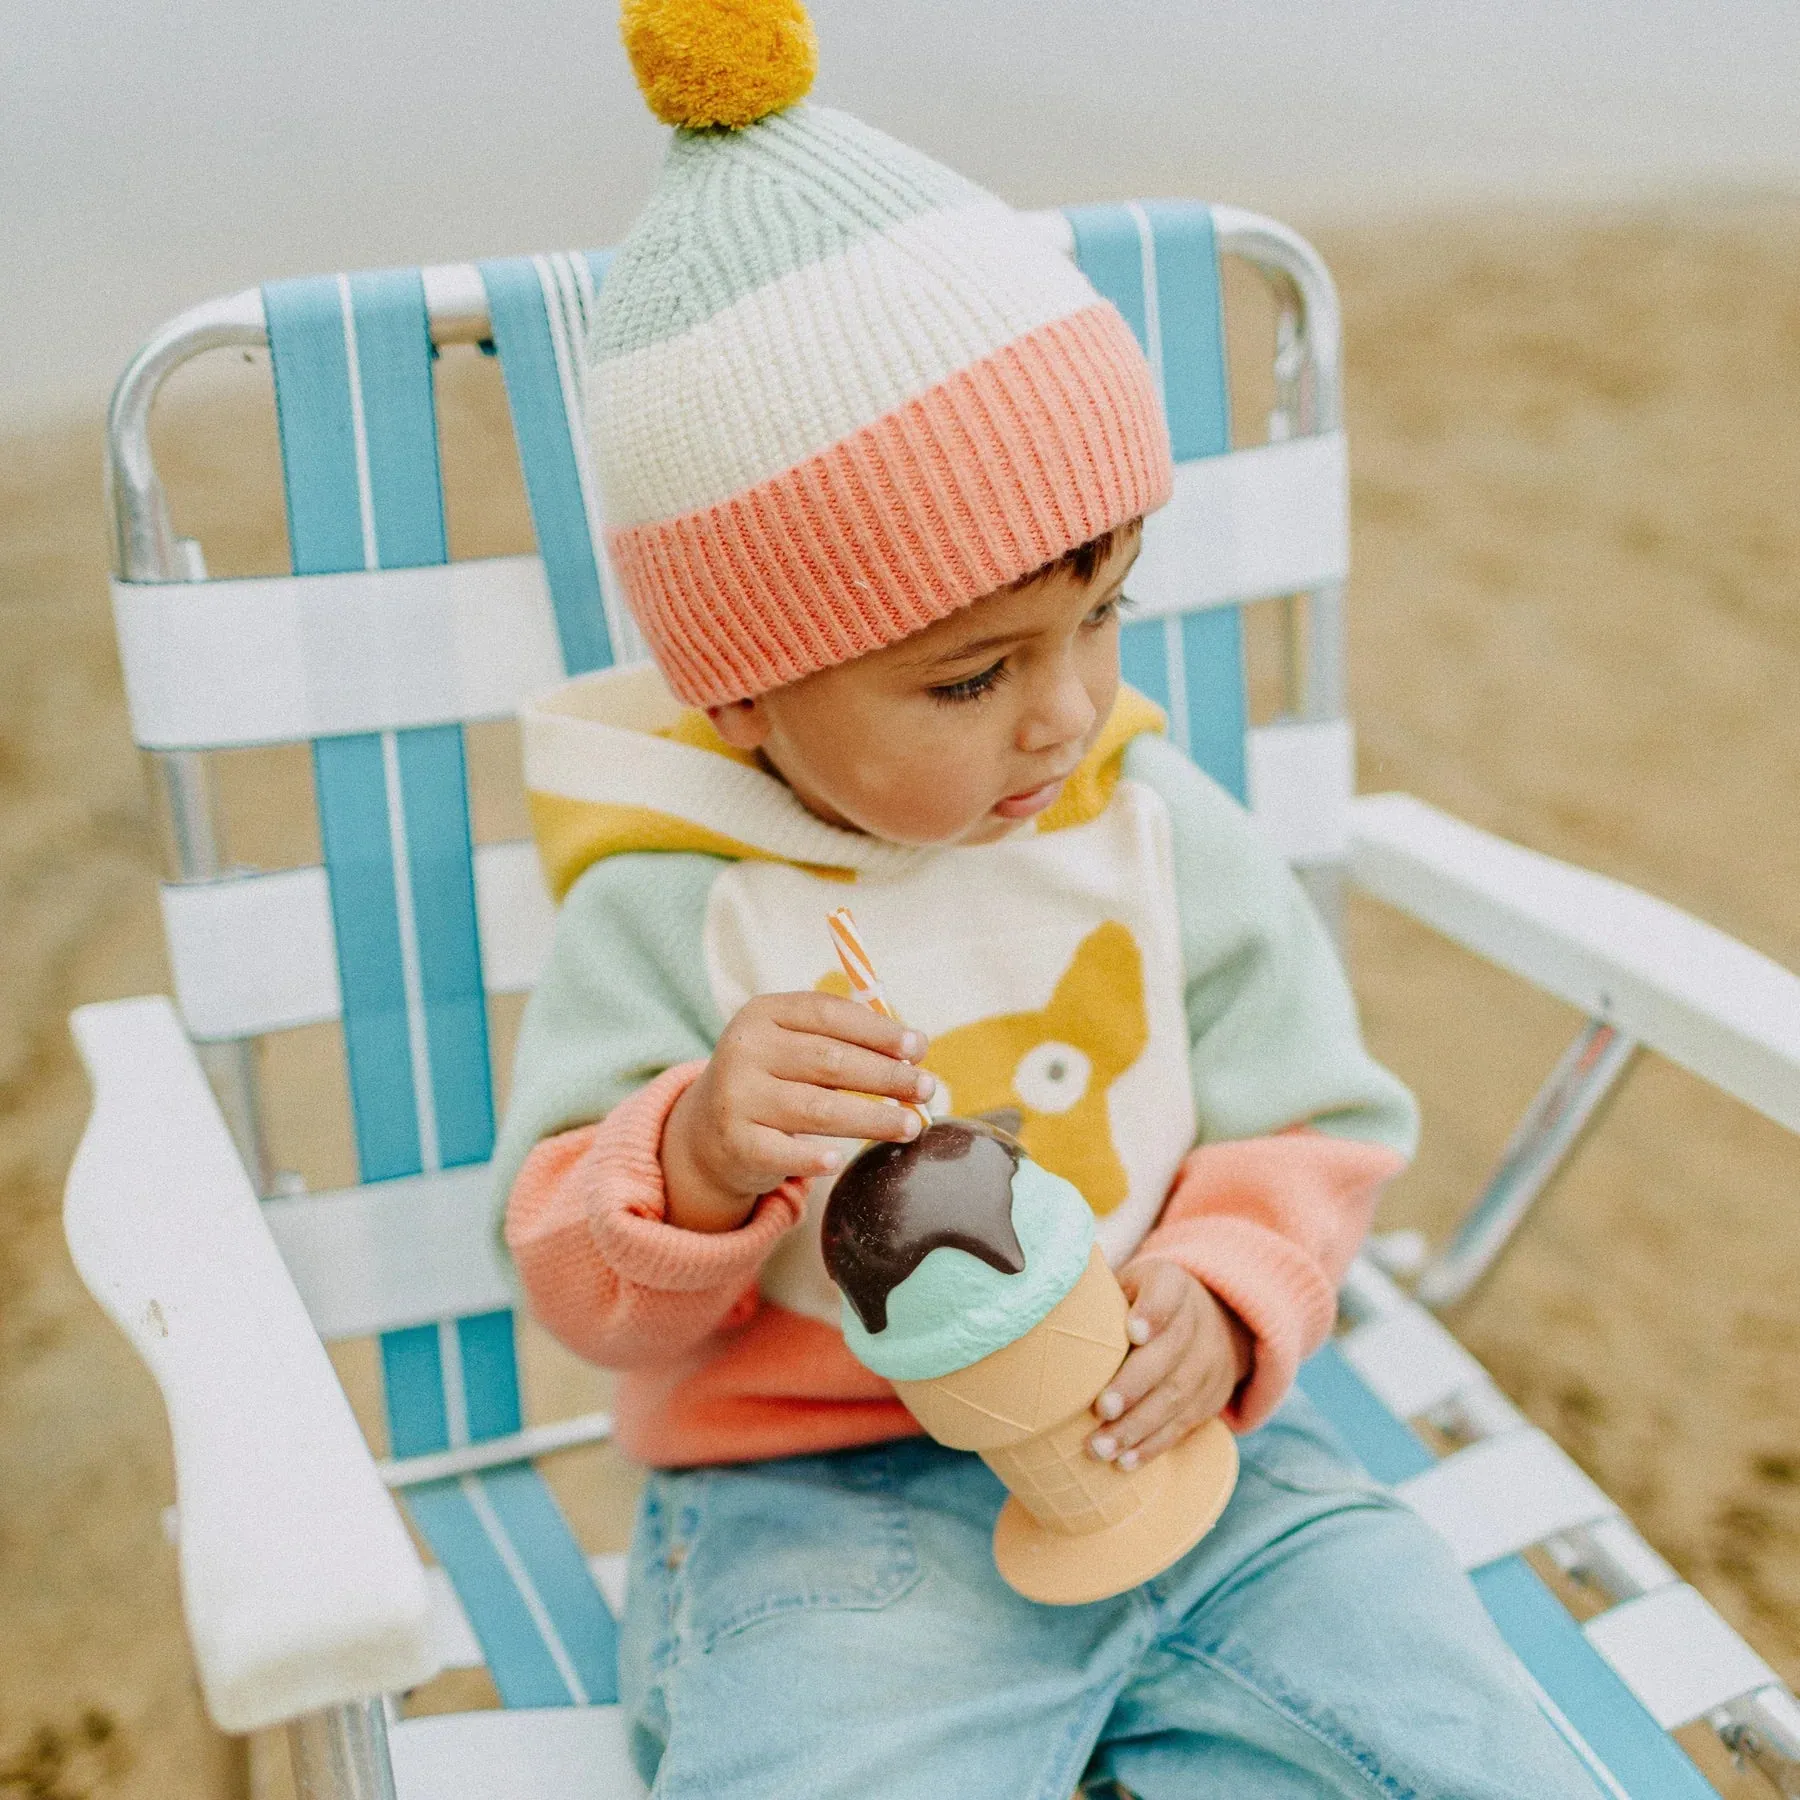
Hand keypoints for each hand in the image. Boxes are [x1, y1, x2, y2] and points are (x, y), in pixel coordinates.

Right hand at [661, 992, 934, 1232]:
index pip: (827, 1014)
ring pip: (817, 1109)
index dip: (877, 1031)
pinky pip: (783, 1152)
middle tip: (927, 1088)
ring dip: (872, 1119)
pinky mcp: (735, 1143)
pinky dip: (814, 1157)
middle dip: (886, 1076)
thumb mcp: (796, 1045)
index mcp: (763, 1014)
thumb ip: (847, 1038)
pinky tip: (841, 1160)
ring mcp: (736, 1098)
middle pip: (829, 1061)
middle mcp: (745, 1051)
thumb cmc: (775, 1078)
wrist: (708, 1130)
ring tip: (912, 1125)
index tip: (918, 1047)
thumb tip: (915, 1045)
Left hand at [1086, 1259, 1252, 1469]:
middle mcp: (1198, 1321)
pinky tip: (1125, 1462)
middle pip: (1171, 1352)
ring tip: (1101, 1447)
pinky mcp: (1211, 1398)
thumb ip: (1095, 1292)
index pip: (1168, 1291)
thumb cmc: (1139, 1301)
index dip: (1153, 1311)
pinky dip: (1153, 1445)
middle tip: (1101, 1409)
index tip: (1132, 1331)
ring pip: (1177, 1396)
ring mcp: (1210, 1361)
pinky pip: (1184, 1424)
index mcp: (1172, 1283)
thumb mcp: (1126, 1282)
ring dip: (1138, 1427)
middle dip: (1135, 1385)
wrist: (1205, 1319)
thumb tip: (1041, 1305)